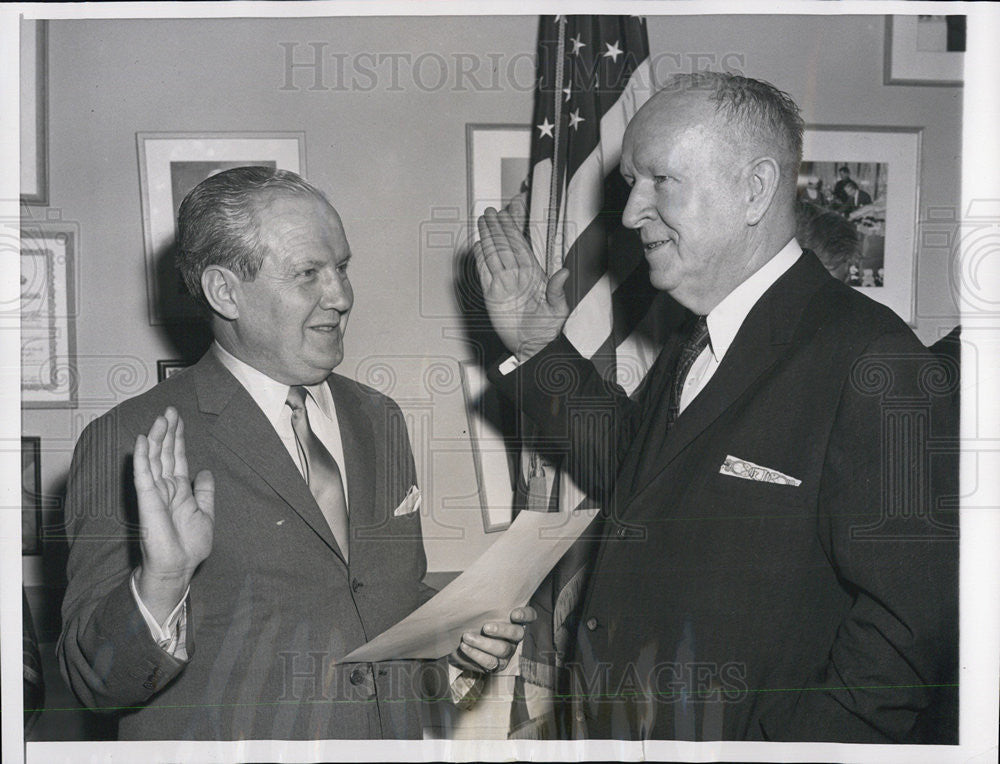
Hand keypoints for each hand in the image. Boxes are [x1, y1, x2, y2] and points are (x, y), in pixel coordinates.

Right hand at [133, 407, 214, 623]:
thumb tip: (205, 472)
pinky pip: (143, 476)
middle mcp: (165, 487)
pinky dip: (142, 458)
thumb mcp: (205, 513)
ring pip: (153, 459)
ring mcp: (155, 493)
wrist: (179, 567)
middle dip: (167, 431)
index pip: (176, 457)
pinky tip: (141, 442)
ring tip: (160, 418)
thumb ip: (204, 492)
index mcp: (179, 489)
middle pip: (164, 453)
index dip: (177, 437)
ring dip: (155, 438)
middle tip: (169, 410)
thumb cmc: (190, 545)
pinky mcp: (147, 500)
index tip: (178, 418)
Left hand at [449, 606, 536, 673]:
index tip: (514, 614)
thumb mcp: (480, 606)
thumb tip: (474, 581)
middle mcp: (515, 636)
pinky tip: (465, 646)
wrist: (463, 639)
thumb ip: (483, 598)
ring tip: (467, 637)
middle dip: (502, 630)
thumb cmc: (474, 617)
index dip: (525, 615)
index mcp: (515, 619)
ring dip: (484, 643)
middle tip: (485, 627)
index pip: (530, 615)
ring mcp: (508, 651)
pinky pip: (490, 662)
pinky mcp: (497, 664)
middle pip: (517, 634)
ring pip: (503, 649)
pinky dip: (476, 654)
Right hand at [474, 196, 569, 361]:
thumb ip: (557, 290)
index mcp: (533, 275)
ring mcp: (503, 284)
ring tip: (482, 221)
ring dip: (488, 238)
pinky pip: (484, 273)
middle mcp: (517, 276)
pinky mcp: (492, 295)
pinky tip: (478, 246)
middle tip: (490, 212)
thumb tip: (564, 272)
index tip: (506, 215)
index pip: (520, 247)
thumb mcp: (558, 310)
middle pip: (504, 246)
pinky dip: (480, 259)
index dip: (512, 230)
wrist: (532, 347)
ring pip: (494, 255)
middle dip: (497, 228)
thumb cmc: (548, 330)